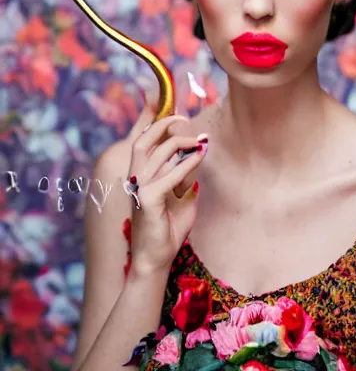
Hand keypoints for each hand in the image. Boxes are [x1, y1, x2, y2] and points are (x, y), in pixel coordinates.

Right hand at [126, 104, 206, 277]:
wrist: (156, 260)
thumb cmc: (168, 229)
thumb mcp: (181, 198)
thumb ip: (185, 179)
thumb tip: (195, 158)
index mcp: (140, 176)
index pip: (143, 142)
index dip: (156, 125)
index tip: (178, 116)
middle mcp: (135, 179)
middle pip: (144, 140)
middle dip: (165, 125)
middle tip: (187, 121)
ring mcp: (139, 189)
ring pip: (157, 153)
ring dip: (181, 142)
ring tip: (200, 140)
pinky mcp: (147, 201)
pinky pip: (169, 176)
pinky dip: (186, 163)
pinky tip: (200, 156)